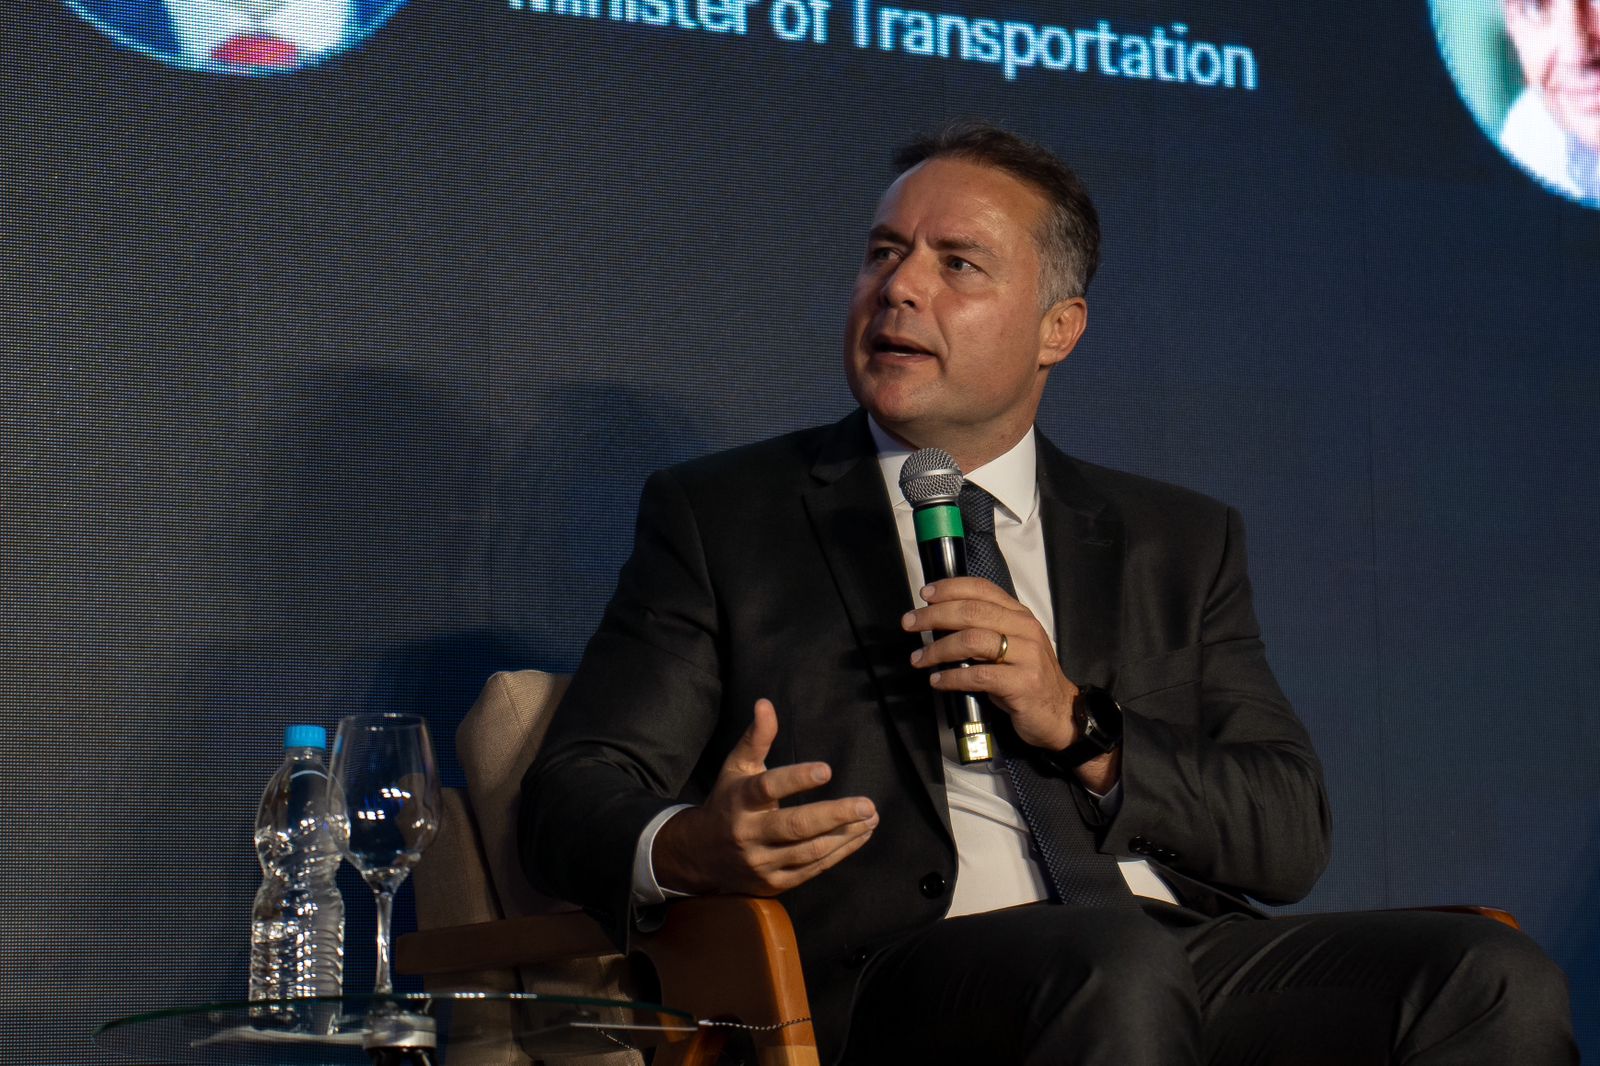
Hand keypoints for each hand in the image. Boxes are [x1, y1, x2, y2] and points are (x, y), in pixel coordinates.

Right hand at [652, 699, 878, 895]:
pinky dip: (839, 853)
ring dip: (845, 835)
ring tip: (871, 818)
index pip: (768, 788)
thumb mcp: (736, 768)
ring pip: (810, 851)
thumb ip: (756, 738)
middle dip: (835, 815)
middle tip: (867, 805)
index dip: (797, 779)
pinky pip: (813, 869)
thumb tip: (765, 703)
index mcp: (740, 800)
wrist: (701, 856)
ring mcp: (762, 862)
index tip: (827, 770)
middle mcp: (749, 833)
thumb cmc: (728, 802)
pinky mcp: (775, 882)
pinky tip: (860, 836)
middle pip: (796, 826)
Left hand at [902, 577, 1118, 790]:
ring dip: (938, 649)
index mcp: (1020, 615)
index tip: (925, 594)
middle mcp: (1025, 629)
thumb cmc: (1026, 678)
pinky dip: (952, 678)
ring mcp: (1027, 655)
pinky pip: (978, 676)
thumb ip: (985, 629)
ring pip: (973, 641)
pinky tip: (937, 680)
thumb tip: (939, 621)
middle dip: (934, 616)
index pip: (983, 589)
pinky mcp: (1023, 683)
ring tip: (918, 659)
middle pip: (972, 612)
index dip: (951, 588)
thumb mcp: (1011, 646)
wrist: (1060, 714)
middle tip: (909, 624)